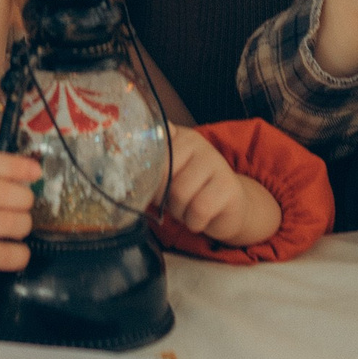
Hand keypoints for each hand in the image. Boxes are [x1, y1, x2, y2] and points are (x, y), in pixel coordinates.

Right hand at [0, 150, 39, 311]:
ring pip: (6, 222)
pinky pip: (0, 253)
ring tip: (20, 229)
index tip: (35, 172)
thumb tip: (18, 178)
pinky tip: (17, 254)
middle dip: (24, 200)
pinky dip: (17, 254)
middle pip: (2, 192)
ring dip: (23, 226)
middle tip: (26, 207)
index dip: (16, 166)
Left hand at [160, 129, 279, 248]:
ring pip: (180, 195)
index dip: (148, 179)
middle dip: (164, 198)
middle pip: (164, 177)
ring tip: (189, 209)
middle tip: (175, 201)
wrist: (229, 206)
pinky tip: (201, 217)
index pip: (152, 155)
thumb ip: (152, 165)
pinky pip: (199, 210)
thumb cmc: (193, 190)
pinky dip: (195, 221)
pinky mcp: (229, 186)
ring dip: (180, 212)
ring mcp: (216, 163)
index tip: (153, 188)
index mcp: (179, 137)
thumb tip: (128, 163)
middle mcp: (198, 143)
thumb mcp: (170, 175)